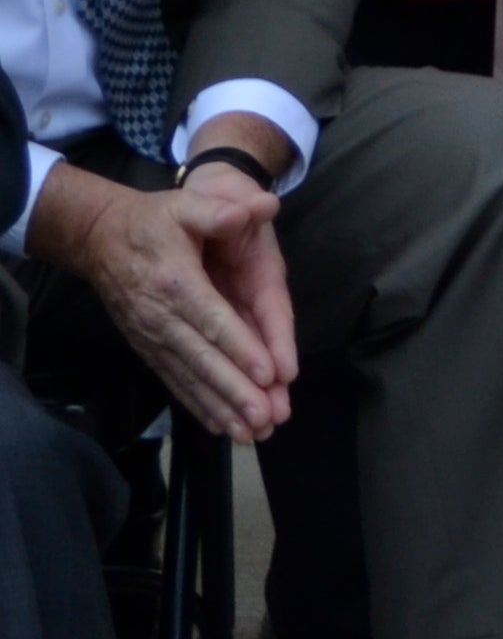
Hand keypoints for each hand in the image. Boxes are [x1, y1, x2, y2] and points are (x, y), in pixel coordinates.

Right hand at [36, 157, 297, 440]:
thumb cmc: (152, 220)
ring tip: (250, 434)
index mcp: (176, 283)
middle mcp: (162, 318)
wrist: (99, 239)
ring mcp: (153, 338)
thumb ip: (219, 209)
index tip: (268, 374)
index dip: (239, 348)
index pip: (213, 320)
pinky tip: (221, 426)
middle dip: (234, 391)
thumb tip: (257, 207)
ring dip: (219, 407)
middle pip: (202, 359)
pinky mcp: (149, 348)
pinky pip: (176, 381)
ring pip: (190, 378)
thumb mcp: (185, 204)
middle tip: (264, 418)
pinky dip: (198, 405)